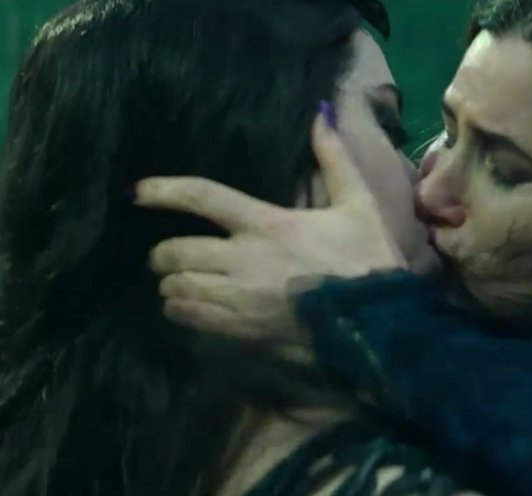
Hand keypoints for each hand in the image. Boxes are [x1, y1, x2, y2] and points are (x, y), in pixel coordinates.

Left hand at [135, 114, 406, 338]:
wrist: (379, 324)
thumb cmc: (368, 260)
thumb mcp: (358, 204)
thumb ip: (334, 159)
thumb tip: (321, 115)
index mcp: (267, 224)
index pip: (203, 197)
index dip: (165, 190)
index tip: (138, 192)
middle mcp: (245, 260)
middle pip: (177, 251)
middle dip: (162, 253)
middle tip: (165, 255)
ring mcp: (241, 299)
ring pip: (179, 288)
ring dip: (172, 283)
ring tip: (176, 282)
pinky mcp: (244, 330)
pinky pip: (194, 318)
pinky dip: (182, 310)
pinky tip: (186, 307)